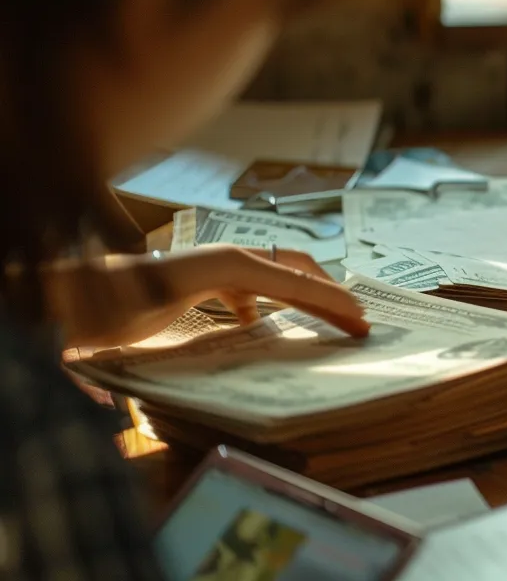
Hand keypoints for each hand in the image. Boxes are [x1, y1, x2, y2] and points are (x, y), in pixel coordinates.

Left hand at [48, 245, 370, 348]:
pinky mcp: (199, 279)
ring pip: (275, 277)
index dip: (331, 300)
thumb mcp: (167, 299)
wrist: (69, 293)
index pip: (295, 280)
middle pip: (295, 271)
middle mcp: (226, 258)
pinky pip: (249, 287)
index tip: (361, 320)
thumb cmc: (111, 301)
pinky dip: (270, 302)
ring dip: (304, 296)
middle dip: (330, 295)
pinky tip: (263, 324)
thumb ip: (231, 292)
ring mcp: (214, 267)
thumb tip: (268, 302)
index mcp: (228, 262)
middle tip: (359, 322)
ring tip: (329, 320)